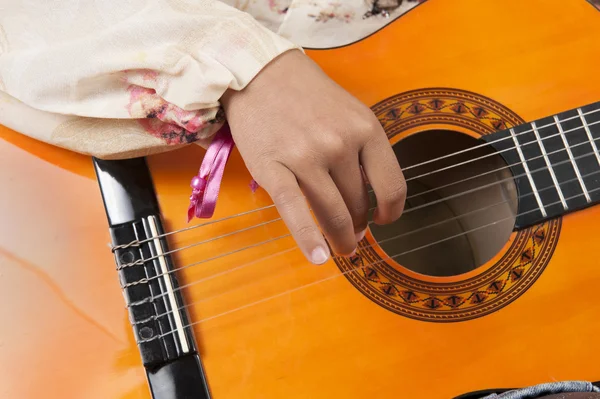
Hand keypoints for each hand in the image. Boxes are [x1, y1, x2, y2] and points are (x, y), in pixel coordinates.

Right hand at [221, 50, 405, 264]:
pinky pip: (294, 211)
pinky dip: (307, 238)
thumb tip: (371, 199)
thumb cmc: (308, 96)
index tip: (383, 220)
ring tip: (339, 249)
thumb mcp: (351, 113)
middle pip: (358, 204)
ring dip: (339, 238)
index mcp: (366, 129)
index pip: (392, 186)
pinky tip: (317, 257)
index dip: (391, 212)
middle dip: (357, 227)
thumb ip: (365, 151)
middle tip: (352, 237)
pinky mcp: (273, 167)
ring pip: (332, 212)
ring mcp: (306, 156)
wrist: (260, 73)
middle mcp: (340, 144)